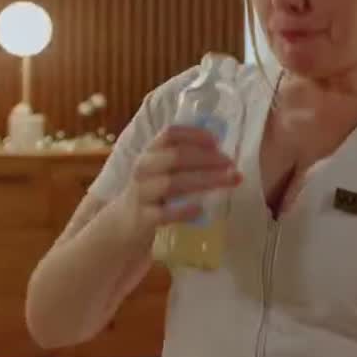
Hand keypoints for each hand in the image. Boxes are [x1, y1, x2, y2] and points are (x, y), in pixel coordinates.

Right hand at [122, 125, 241, 230]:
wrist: (124, 222)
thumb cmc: (153, 191)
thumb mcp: (163, 169)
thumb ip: (185, 159)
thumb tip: (221, 153)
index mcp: (151, 152)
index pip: (170, 134)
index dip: (194, 134)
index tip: (217, 141)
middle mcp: (145, 168)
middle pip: (176, 157)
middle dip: (207, 158)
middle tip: (232, 164)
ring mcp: (142, 193)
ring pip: (173, 183)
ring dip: (205, 180)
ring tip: (228, 180)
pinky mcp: (143, 218)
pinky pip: (164, 213)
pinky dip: (183, 211)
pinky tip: (200, 209)